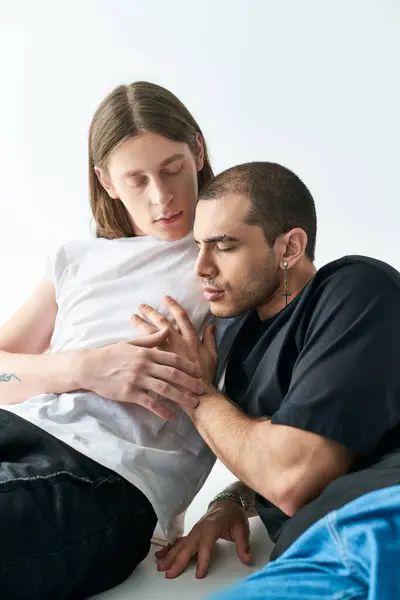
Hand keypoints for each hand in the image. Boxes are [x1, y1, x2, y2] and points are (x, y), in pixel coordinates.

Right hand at [79, 328, 203, 419]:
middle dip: (190, 382)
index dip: (187, 366)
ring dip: (181, 397)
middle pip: (173, 374)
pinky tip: (171, 416)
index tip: (198, 372)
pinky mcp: (130, 393)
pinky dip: (162, 410)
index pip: (172, 358)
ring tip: (193, 404)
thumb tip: (168, 330)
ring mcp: (137, 380)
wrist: (89, 367)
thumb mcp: (131, 343)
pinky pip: (150, 403)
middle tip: (202, 389)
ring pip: (165, 389)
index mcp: (146, 353)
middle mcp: (144, 365)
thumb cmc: (110, 354)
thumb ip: (151, 339)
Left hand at [131, 296, 217, 387]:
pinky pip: (146, 349)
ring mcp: (166, 353)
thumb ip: (210, 339)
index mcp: (191, 339)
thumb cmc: (206, 375)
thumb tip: (211, 325)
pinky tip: (130, 339)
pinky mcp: (158, 363)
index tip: (166, 298)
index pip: (182, 318)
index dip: (174, 306)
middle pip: (162, 323)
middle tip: (141, 306)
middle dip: (152, 313)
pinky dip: (138, 343)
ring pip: (151, 334)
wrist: (198, 393)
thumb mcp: (213, 355)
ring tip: (132, 317)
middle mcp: (178, 343)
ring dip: (141, 324)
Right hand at [155, 500, 251, 578]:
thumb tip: (247, 559)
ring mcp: (194, 530)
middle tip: (169, 574)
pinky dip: (169, 548)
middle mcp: (200, 528)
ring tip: (160, 566)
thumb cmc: (233, 515)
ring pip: (180, 544)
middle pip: (188, 546)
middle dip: (178, 560)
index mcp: (212, 526)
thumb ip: (244, 545)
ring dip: (170, 555)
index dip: (202, 559)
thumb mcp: (242, 528)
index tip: (199, 574)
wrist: (227, 502)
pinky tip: (161, 555)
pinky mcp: (192, 532)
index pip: (206, 545)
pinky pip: (179, 541)